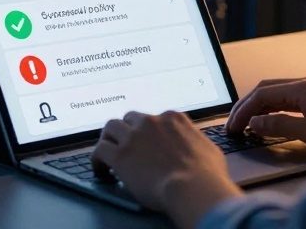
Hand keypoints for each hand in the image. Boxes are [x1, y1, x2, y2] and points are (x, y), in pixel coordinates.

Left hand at [91, 110, 243, 227]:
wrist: (194, 187)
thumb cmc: (207, 174)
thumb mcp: (208, 148)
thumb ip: (195, 141)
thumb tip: (195, 148)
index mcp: (172, 118)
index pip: (154, 118)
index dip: (148, 132)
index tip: (147, 142)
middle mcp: (151, 122)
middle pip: (130, 119)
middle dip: (127, 131)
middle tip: (126, 146)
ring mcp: (134, 137)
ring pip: (111, 128)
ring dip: (109, 139)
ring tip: (108, 153)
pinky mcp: (120, 155)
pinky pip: (100, 150)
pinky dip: (97, 159)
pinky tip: (100, 169)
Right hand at [225, 76, 305, 151]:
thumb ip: (279, 126)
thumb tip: (255, 123)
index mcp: (302, 87)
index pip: (262, 94)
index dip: (243, 110)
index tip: (233, 126)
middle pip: (267, 90)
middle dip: (247, 106)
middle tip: (235, 124)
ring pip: (277, 94)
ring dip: (260, 108)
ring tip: (248, 125)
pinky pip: (289, 99)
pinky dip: (274, 109)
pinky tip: (271, 121)